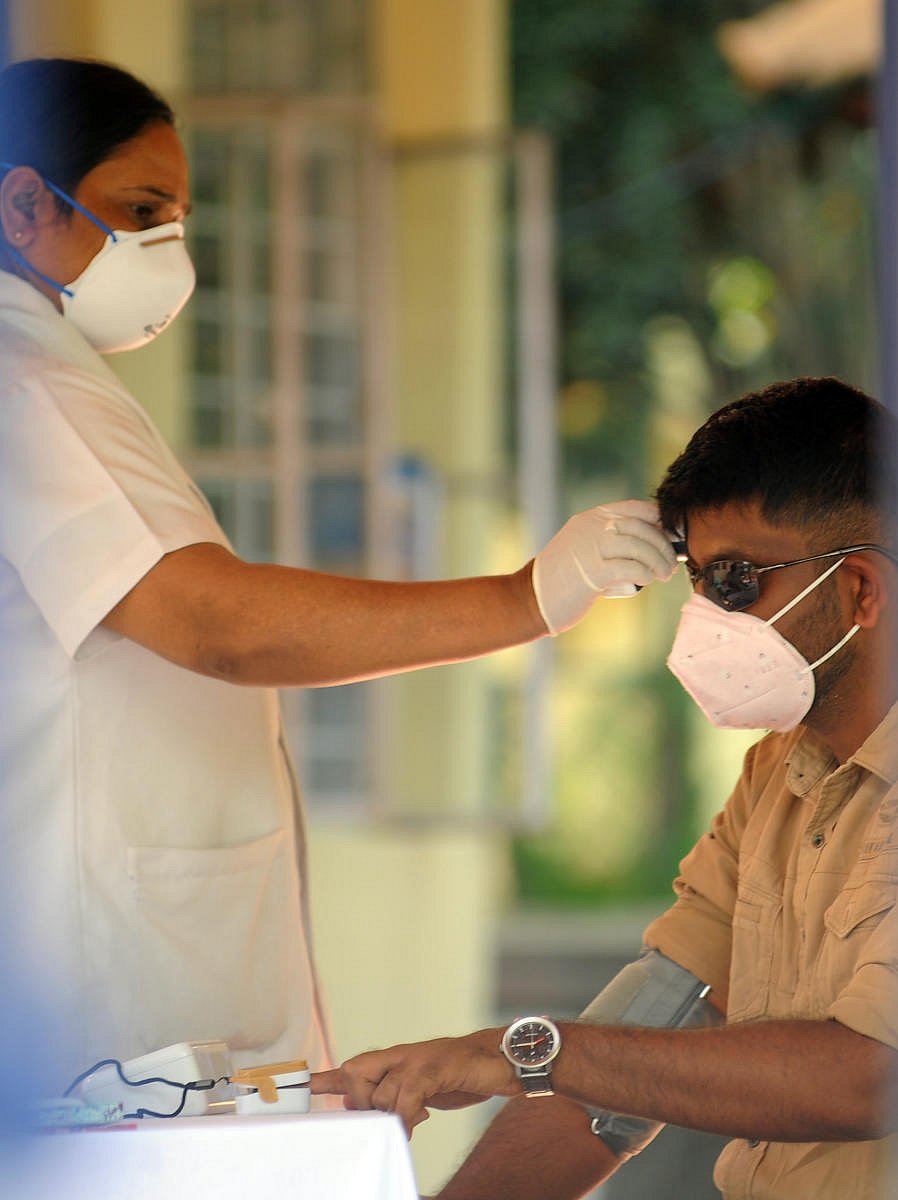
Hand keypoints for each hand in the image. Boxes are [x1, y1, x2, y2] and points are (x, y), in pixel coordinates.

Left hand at [310, 1029, 517, 1135]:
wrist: (497, 1060)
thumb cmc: (460, 1075)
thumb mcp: (425, 1089)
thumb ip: (400, 1098)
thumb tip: (382, 1118)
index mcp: (394, 1059)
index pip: (351, 1068)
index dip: (323, 1080)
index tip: (299, 1087)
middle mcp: (399, 1055)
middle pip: (355, 1075)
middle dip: (362, 1102)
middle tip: (386, 1118)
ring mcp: (416, 1058)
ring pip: (380, 1091)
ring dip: (392, 1114)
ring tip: (412, 1122)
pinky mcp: (434, 1067)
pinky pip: (406, 1094)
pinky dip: (406, 1114)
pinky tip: (414, 1125)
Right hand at [532, 500, 676, 633]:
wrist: (531, 598)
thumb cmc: (564, 579)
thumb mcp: (584, 548)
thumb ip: (611, 542)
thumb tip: (656, 546)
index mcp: (591, 518)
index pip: (635, 508)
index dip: (660, 520)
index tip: (672, 536)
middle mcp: (591, 527)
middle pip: (642, 528)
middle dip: (663, 545)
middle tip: (671, 563)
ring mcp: (590, 547)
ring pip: (640, 547)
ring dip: (659, 562)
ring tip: (664, 575)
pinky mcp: (592, 572)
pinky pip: (631, 568)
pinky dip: (646, 574)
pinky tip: (648, 581)